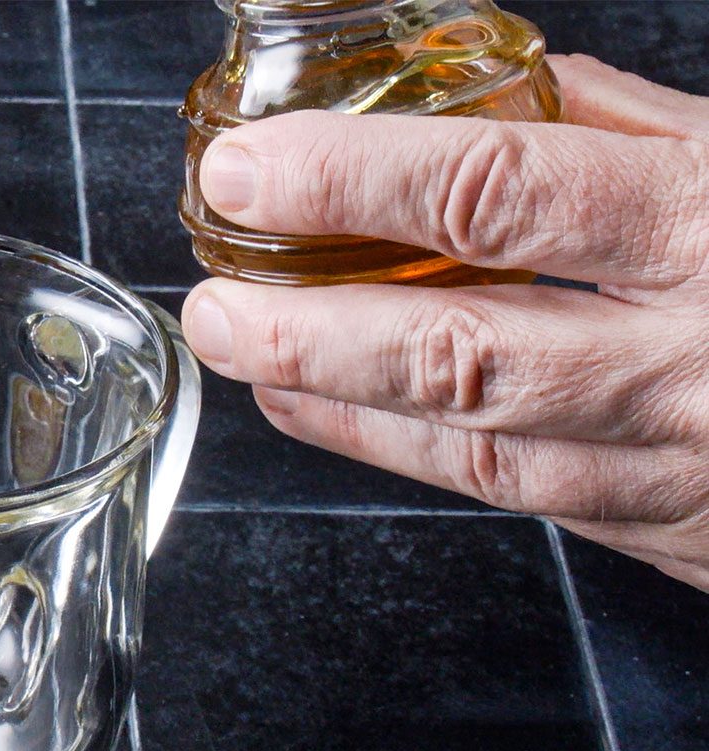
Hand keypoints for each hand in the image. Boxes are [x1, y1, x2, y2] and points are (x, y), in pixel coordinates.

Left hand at [179, 55, 708, 591]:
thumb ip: (640, 126)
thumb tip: (501, 93)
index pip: (501, 195)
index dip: (351, 183)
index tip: (246, 170)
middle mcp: (698, 362)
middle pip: (463, 356)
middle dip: (309, 335)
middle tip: (212, 306)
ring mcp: (688, 467)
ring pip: (480, 450)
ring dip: (342, 409)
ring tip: (249, 363)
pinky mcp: (683, 536)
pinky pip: (531, 497)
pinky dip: (419, 455)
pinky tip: (348, 417)